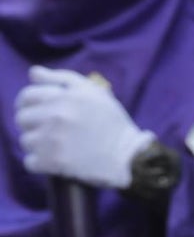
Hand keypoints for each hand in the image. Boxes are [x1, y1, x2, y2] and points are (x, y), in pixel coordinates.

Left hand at [15, 66, 154, 188]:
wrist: (128, 156)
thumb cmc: (112, 123)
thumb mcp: (93, 92)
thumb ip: (62, 78)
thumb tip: (33, 73)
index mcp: (65, 97)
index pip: (27, 96)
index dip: (29, 104)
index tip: (38, 113)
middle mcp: (57, 115)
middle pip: (23, 119)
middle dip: (33, 125)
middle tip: (49, 131)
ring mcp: (53, 140)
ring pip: (26, 141)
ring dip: (37, 144)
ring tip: (54, 146)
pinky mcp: (54, 162)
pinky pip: (31, 162)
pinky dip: (40, 163)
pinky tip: (54, 161)